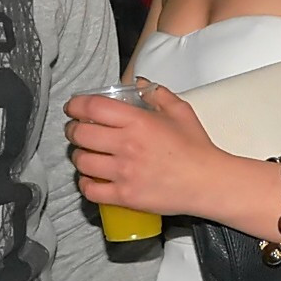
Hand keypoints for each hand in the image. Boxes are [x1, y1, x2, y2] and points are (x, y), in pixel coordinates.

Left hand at [66, 84, 224, 216]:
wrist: (207, 182)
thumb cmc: (196, 149)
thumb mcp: (180, 111)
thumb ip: (157, 94)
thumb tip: (139, 84)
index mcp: (138, 122)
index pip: (93, 107)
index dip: (76, 105)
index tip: (73, 107)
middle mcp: (127, 146)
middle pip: (80, 134)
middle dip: (73, 130)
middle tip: (77, 130)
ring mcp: (124, 172)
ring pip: (82, 162)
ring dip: (79, 156)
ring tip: (86, 154)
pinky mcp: (124, 195)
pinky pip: (90, 190)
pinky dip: (85, 184)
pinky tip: (92, 178)